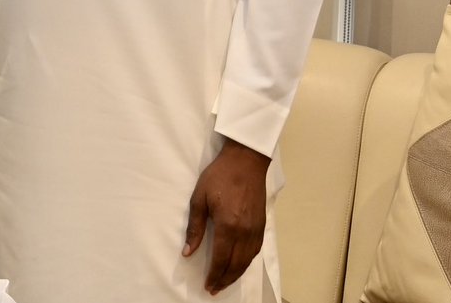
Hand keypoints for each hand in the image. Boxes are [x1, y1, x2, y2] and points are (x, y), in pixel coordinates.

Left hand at [183, 138, 270, 294]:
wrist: (245, 160)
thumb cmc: (219, 176)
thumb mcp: (199, 197)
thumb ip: (195, 227)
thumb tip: (187, 251)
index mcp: (228, 226)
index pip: (221, 260)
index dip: (214, 275)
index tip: (207, 285)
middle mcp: (245, 232)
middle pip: (235, 265)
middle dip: (224, 280)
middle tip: (214, 289)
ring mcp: (256, 230)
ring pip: (247, 261)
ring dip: (236, 274)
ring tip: (224, 282)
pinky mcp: (262, 225)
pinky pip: (255, 251)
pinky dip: (246, 263)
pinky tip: (239, 265)